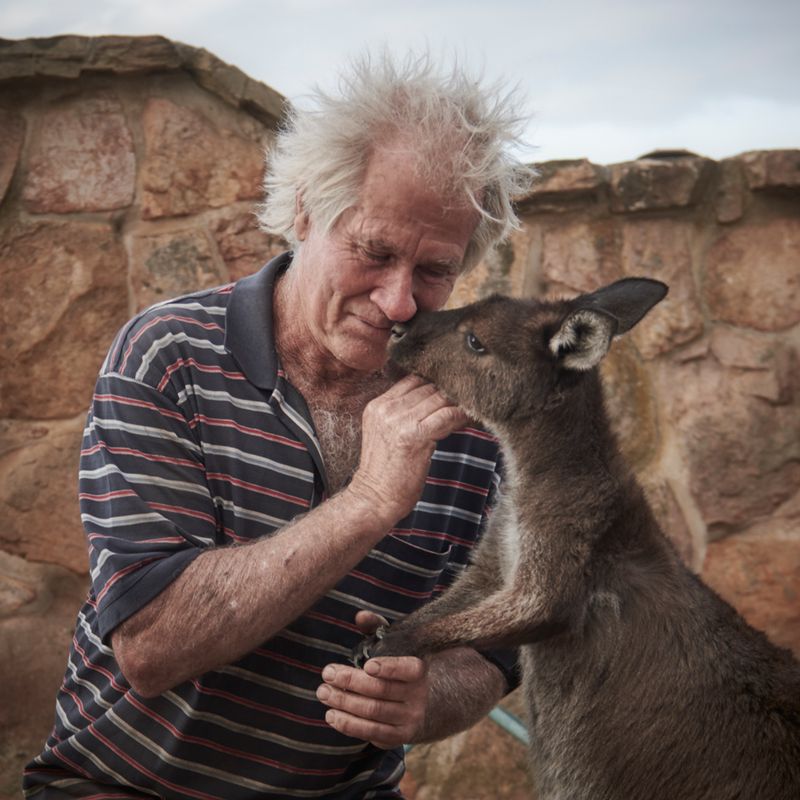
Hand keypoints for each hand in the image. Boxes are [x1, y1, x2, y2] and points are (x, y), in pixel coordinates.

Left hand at [316, 611, 429, 748]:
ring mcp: (409, 719)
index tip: (367, 665)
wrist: (419, 704)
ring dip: (345, 703)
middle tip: (327, 675)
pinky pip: (371, 733)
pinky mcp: (398, 737)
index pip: (407, 669)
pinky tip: (331, 715)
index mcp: (418, 670)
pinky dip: (349, 725)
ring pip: (374, 712)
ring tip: (323, 693)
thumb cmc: (397, 668)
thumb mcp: (392, 644)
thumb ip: (375, 628)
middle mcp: (418, 696)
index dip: (389, 668)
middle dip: (351, 682)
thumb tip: (359, 616)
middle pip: (382, 691)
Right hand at [346, 375, 468, 527]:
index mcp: (377, 406)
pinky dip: (461, 417)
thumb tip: (437, 401)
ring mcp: (399, 420)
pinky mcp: (415, 435)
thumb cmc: (385, 473)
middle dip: (448, 395)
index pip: (412, 381)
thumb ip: (402, 415)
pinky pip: (447, 415)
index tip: (449, 396)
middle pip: (427, 387)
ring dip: (457, 405)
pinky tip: (468, 423)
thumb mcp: (385, 435)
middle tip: (466, 404)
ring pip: (439, 398)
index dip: (434, 386)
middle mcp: (386, 409)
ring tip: (468, 415)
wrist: (374, 500)